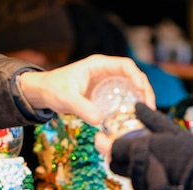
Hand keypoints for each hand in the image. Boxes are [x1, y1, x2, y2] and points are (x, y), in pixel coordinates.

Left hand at [18, 54, 154, 124]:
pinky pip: (123, 99)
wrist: (43, 93)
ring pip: (131, 88)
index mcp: (98, 65)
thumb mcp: (66, 98)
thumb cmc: (52, 89)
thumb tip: (98, 121)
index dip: (136, 77)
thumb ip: (81, 108)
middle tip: (149, 108)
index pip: (125, 65)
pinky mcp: (105, 95)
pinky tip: (134, 119)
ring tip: (146, 115)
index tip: (142, 91)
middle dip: (145, 91)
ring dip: (141, 99)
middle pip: (134, 77)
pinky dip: (131, 107)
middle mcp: (106, 72)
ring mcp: (107, 83)